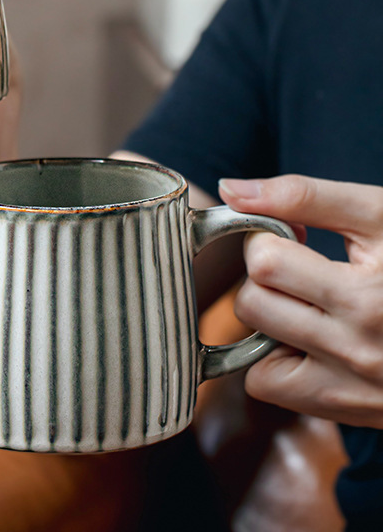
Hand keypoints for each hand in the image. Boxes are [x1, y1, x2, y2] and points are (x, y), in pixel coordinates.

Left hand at [218, 174, 382, 427]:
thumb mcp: (382, 217)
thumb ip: (304, 197)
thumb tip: (230, 189)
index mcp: (369, 298)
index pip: (264, 263)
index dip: (267, 240)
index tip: (291, 238)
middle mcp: (358, 350)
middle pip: (252, 303)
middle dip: (265, 277)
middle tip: (300, 269)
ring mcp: (349, 386)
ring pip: (250, 345)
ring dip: (267, 316)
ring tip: (309, 302)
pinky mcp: (342, 408)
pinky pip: (264, 384)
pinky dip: (271, 358)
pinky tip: (307, 338)